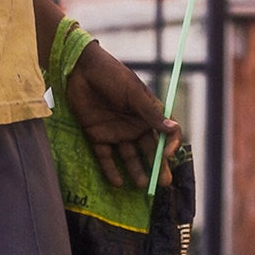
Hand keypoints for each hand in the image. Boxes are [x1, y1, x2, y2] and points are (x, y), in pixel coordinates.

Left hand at [63, 41, 180, 188]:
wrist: (81, 69)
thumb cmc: (112, 76)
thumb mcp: (134, 94)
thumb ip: (151, 114)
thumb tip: (173, 129)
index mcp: (147, 113)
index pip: (165, 133)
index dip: (170, 145)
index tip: (167, 154)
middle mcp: (134, 126)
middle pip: (149, 150)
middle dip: (157, 167)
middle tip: (164, 183)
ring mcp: (116, 132)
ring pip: (129, 157)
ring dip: (136, 171)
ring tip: (143, 185)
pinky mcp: (97, 136)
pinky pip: (106, 157)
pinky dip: (111, 170)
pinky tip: (118, 183)